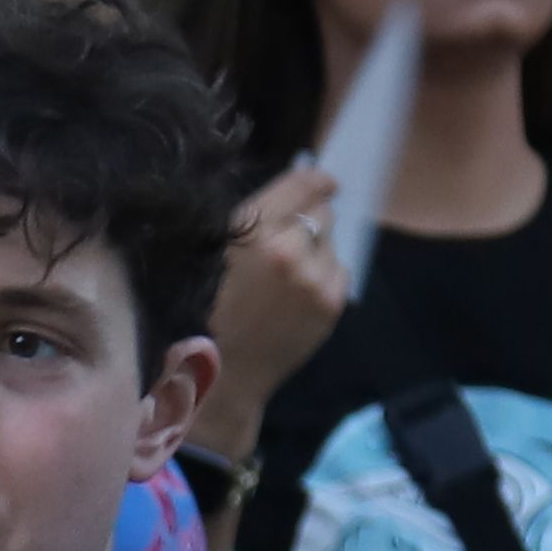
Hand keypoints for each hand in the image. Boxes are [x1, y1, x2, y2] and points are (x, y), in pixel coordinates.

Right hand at [208, 160, 349, 434]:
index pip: (303, 183)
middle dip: (311, 221)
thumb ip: (259, 217)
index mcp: (250, 227)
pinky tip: (301, 295)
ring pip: (333, 241)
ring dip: (318, 251)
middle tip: (290, 244)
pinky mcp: (330, 302)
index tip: (326, 182)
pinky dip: (326, 277)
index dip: (318, 179)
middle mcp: (285, 246)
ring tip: (290, 277)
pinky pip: (341, 270)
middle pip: (322, 211)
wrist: (225, 370)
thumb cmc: (210, 307)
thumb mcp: (218, 247)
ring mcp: (312, 276)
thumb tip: (308, 185)